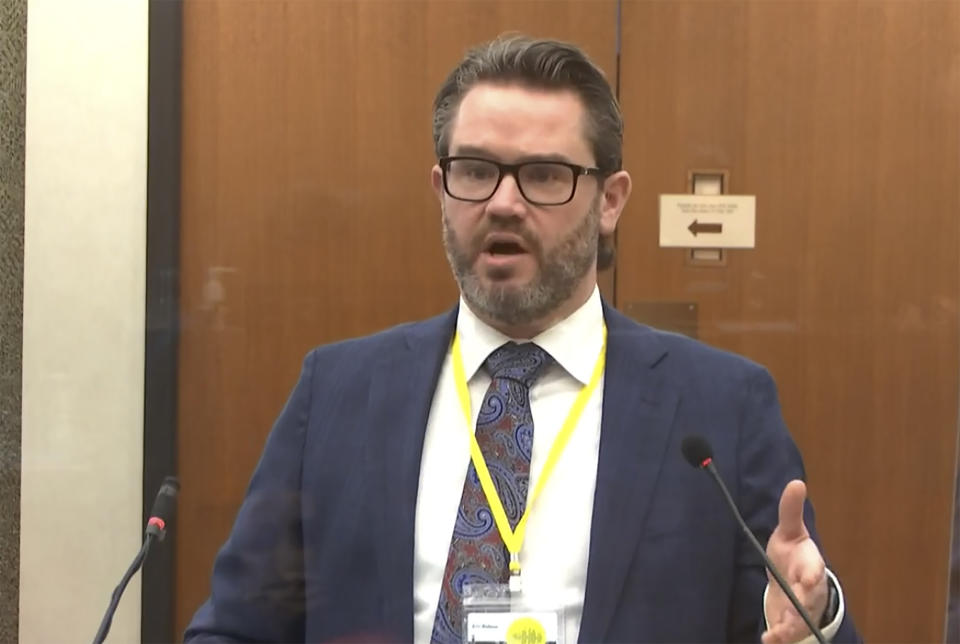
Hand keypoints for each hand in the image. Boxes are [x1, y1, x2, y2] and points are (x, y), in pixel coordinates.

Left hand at [761, 480, 828, 643]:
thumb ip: (790, 511)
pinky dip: (780, 637)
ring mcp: (803, 608)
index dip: (812, 575)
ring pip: (800, 621)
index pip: (814, 570)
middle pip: (809, 600)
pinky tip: (767, 640)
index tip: (807, 580)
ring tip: (776, 636)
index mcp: (810, 564)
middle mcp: (810, 590)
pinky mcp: (793, 622)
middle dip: (802, 606)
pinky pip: (790, 633)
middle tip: (794, 611)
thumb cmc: (792, 554)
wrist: (795, 580)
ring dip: (789, 628)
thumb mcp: (789, 532)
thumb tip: (797, 482)